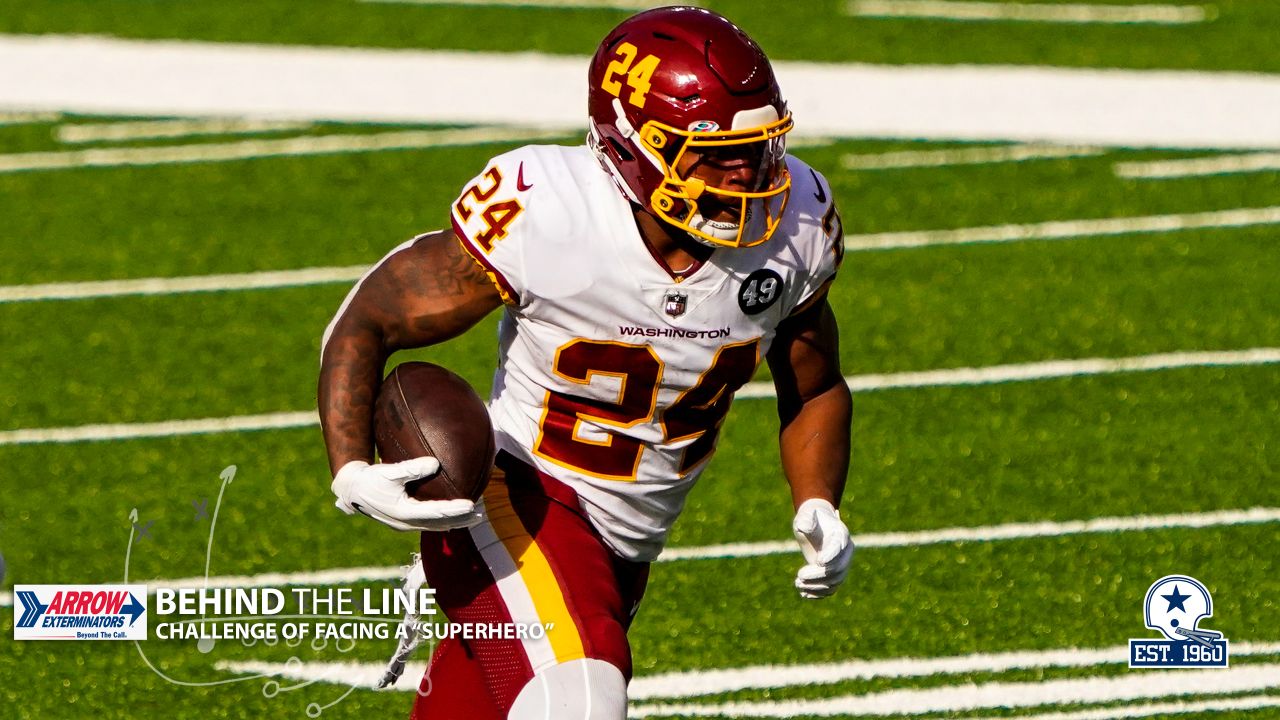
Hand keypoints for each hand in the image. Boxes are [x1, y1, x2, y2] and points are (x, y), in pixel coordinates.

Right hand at [331, 458, 482, 531]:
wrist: (351, 490)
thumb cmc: (370, 479)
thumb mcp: (390, 472)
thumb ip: (411, 468)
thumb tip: (435, 463)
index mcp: (404, 513)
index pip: (437, 513)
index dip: (455, 510)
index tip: (472, 505)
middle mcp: (407, 523)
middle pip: (440, 524)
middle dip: (460, 521)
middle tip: (480, 515)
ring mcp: (405, 524)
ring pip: (435, 526)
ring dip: (454, 522)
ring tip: (472, 517)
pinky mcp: (404, 521)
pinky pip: (428, 522)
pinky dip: (442, 519)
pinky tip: (452, 514)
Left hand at [791, 498, 853, 598]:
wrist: (817, 525)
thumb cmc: (811, 519)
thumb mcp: (806, 516)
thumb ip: (807, 520)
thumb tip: (803, 525)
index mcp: (840, 534)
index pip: (839, 547)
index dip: (831, 555)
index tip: (818, 561)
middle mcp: (845, 551)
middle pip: (838, 568)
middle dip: (819, 574)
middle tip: (799, 575)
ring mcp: (842, 564)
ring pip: (835, 581)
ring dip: (816, 586)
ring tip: (798, 584)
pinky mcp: (834, 575)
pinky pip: (831, 588)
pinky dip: (818, 593)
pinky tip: (803, 593)